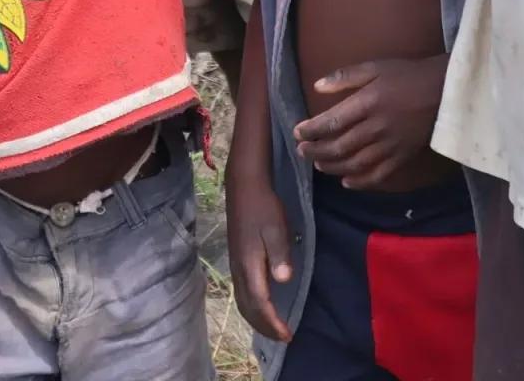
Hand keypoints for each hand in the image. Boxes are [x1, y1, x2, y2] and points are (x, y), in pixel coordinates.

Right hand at [225, 177, 294, 342]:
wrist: (244, 186)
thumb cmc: (264, 206)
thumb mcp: (276, 228)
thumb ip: (280, 254)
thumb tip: (283, 280)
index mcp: (249, 264)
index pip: (260, 303)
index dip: (273, 322)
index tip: (288, 335)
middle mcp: (239, 269)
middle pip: (248, 308)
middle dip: (264, 327)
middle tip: (283, 337)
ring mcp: (235, 264)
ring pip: (242, 302)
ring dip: (257, 319)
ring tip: (274, 327)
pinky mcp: (237, 259)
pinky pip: (242, 293)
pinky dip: (252, 307)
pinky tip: (263, 305)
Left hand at [293, 56, 447, 188]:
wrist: (446, 92)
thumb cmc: (409, 75)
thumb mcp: (376, 67)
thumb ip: (345, 76)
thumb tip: (317, 86)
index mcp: (368, 103)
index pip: (332, 122)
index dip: (312, 130)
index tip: (297, 132)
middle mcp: (376, 127)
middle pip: (339, 146)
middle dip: (316, 151)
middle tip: (301, 151)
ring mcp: (390, 145)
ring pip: (355, 163)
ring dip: (333, 167)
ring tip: (319, 165)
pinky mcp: (402, 157)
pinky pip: (378, 175)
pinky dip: (360, 182)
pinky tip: (347, 182)